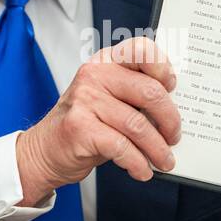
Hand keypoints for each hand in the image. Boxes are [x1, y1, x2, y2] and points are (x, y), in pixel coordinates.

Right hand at [17, 37, 180, 205]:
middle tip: (174, 136)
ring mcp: (85, 100)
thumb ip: (135, 93)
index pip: (141, 50)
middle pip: (149, 92)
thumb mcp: (108, 98)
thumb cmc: (85, 123)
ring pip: (138, 125)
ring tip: (164, 160)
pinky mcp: (80, 128)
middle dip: (170, 120)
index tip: (173, 88)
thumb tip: (175, 108)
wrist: (44, 149)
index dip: (163, 68)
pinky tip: (142, 170)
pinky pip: (122, 147)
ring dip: (157, 149)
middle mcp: (94, 75)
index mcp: (105, 62)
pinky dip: (137, 163)